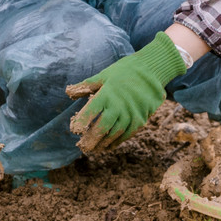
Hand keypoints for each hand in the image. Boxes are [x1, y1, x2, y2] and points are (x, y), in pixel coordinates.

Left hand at [67, 33, 188, 153]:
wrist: (152, 70)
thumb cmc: (124, 71)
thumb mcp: (103, 75)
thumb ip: (86, 85)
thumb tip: (68, 92)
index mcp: (107, 93)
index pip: (91, 111)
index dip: (81, 122)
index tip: (74, 130)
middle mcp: (119, 105)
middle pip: (103, 127)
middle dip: (91, 139)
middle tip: (82, 147)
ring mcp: (131, 113)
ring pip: (115, 134)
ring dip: (103, 143)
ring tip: (93, 149)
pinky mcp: (141, 119)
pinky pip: (127, 134)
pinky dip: (117, 142)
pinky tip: (108, 146)